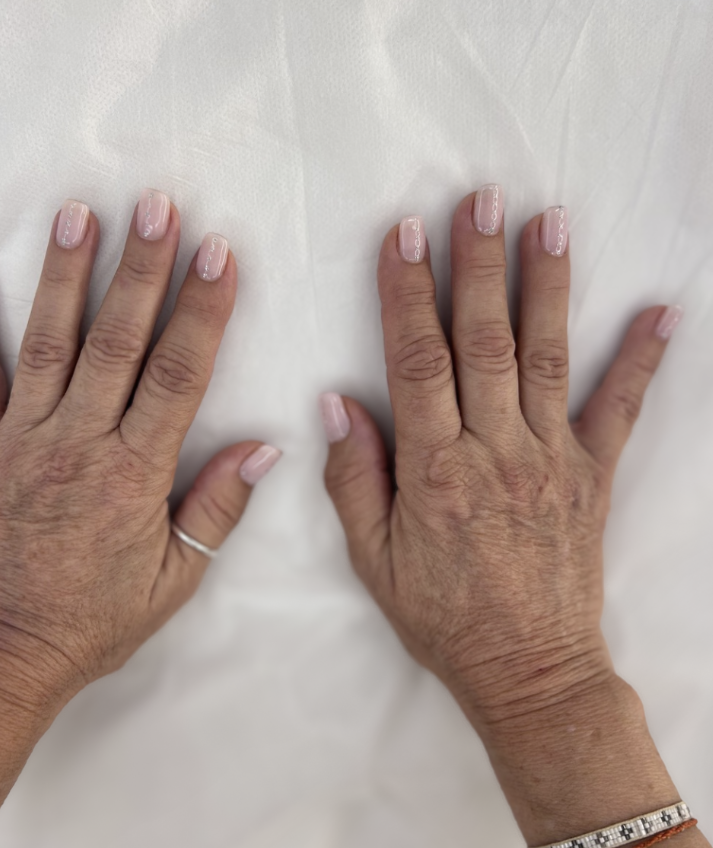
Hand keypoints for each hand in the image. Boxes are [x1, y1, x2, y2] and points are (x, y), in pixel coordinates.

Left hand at [0, 194, 280, 709]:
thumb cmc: (91, 623)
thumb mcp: (174, 580)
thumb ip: (218, 508)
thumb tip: (265, 448)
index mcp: (132, 474)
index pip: (179, 375)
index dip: (202, 310)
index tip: (218, 255)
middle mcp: (76, 444)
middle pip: (117, 341)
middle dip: (142, 268)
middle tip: (157, 207)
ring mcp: (20, 441)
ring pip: (47, 343)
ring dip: (65, 274)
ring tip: (79, 215)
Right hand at [321, 188, 698, 842]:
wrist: (529, 671)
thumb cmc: (443, 618)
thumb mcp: (372, 560)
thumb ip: (353, 477)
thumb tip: (338, 403)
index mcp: (433, 470)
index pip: (416, 361)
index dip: (408, 293)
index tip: (405, 236)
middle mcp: (495, 451)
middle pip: (483, 340)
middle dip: (478, 264)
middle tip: (479, 199)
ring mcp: (551, 459)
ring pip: (546, 356)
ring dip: (546, 284)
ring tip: (548, 220)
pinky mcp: (593, 476)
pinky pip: (620, 409)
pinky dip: (643, 358)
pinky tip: (662, 309)